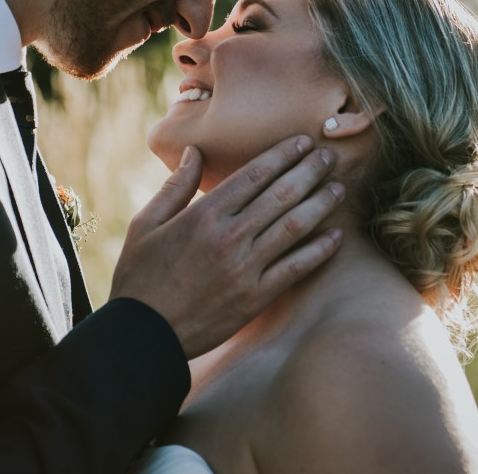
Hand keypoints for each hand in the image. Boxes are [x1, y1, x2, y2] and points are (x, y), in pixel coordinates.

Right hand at [109, 135, 343, 358]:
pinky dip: (319, 251)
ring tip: (338, 187)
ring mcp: (245, 268)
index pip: (254, 175)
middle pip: (280, 195)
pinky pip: (295, 269)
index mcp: (203, 215)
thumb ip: (175, 186)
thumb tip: (195, 151)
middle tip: (329, 156)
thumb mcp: (145, 224)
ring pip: (293, 227)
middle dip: (309, 171)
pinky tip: (336, 237)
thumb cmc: (139, 277)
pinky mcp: (255, 298)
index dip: (283, 155)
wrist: (143, 335)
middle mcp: (229, 237)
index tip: (303, 142)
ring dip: (320, 204)